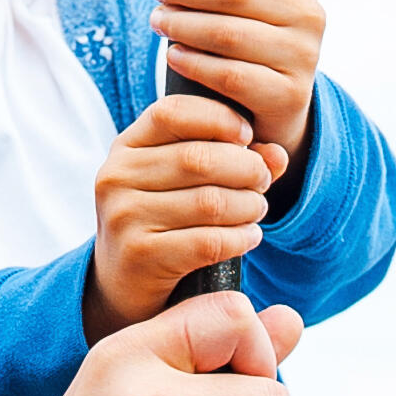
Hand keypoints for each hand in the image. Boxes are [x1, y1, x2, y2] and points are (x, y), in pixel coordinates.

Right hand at [88, 96, 282, 330]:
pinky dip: (240, 238)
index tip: (248, 136)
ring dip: (248, 206)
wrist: (123, 283)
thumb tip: (278, 155)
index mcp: (126, 147)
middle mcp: (117, 177)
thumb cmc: (163, 222)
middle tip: (263, 181)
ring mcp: (124, 217)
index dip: (218, 117)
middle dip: (246, 168)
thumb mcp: (186, 182)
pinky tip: (250, 236)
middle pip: (199, 159)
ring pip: (210, 202)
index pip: (172, 112)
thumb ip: (232, 160)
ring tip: (257, 210)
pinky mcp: (140, 255)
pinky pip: (209, 241)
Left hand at [138, 0, 324, 168]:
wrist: (273, 104)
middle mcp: (308, 13)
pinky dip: (195, 64)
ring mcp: (303, 55)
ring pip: (228, 33)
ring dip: (183, 25)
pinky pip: (230, 76)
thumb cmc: (241, 36)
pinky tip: (174, 56)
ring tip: (159, 23)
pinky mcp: (290, 94)